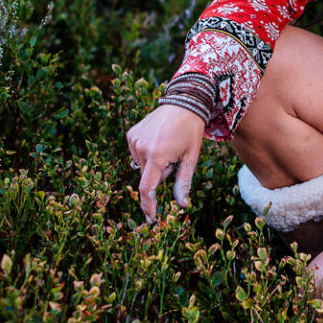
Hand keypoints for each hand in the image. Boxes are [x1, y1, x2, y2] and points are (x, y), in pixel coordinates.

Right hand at [126, 105, 205, 223]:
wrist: (184, 102)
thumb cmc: (191, 131)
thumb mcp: (191, 157)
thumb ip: (184, 182)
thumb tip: (182, 205)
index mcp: (157, 155)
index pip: (147, 188)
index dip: (148, 206)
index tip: (150, 219)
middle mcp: (141, 148)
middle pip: (148, 176)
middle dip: (161, 174)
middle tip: (175, 158)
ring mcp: (134, 140)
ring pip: (142, 166)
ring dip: (154, 164)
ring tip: (167, 146)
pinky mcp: (131, 134)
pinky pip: (137, 154)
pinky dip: (147, 153)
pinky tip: (158, 140)